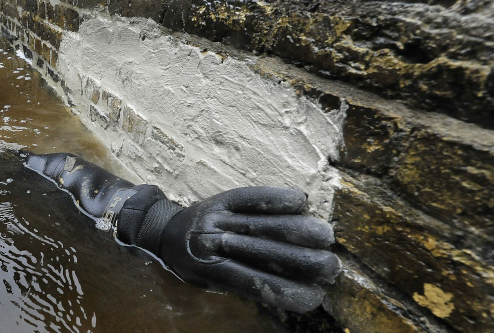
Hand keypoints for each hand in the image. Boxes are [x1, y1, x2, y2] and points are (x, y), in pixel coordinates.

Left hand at [152, 187, 339, 311]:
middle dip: (302, 261)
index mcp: (209, 271)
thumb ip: (243, 283)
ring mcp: (215, 218)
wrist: (162, 231)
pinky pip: (250, 196)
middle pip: (263, 252)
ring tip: (326, 236)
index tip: (315, 297)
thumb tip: (291, 288)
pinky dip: (275, 197)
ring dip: (298, 229)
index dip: (286, 291)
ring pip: (261, 223)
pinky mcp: (220, 199)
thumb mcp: (210, 282)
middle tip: (331, 266)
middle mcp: (212, 243)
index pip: (253, 283)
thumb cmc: (193, 265)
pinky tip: (300, 200)